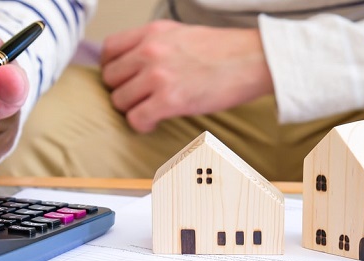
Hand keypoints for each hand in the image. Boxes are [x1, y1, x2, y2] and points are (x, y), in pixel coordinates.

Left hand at [101, 20, 273, 132]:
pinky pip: (136, 118)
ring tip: (150, 110)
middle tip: (139, 98)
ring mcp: (158, 75)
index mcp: (152, 32)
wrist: (254, 60)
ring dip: (132, 109)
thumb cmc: (225, 51)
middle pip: (110, 78)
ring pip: (119, 100)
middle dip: (122, 91)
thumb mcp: (182, 34)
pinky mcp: (169, 99)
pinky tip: (155, 122)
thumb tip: (134, 64)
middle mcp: (150, 50)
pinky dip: (142, 124)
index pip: (109, 50)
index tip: (122, 79)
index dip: (112, 68)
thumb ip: (154, 45)